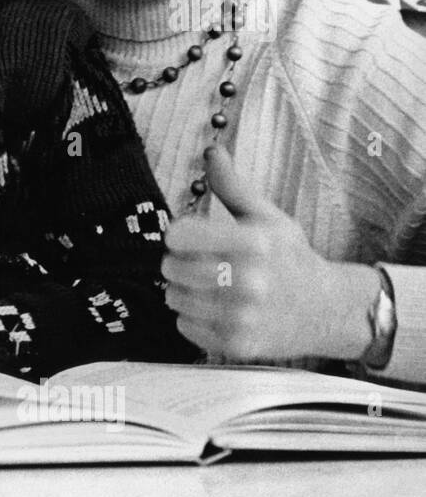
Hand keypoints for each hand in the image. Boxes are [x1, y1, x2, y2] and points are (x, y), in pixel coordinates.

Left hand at [162, 148, 379, 360]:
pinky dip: (193, 318)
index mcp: (254, 244)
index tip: (189, 238)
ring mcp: (242, 317)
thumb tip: (210, 151)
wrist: (326, 310)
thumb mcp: (268, 217)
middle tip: (198, 264)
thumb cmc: (291, 258)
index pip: (178, 236)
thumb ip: (232, 187)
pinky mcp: (236, 345)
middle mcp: (249, 282)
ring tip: (207, 286)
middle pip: (170, 268)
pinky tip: (215, 309)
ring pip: (174, 298)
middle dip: (178, 263)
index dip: (178, 236)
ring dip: (183, 291)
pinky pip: (185, 326)